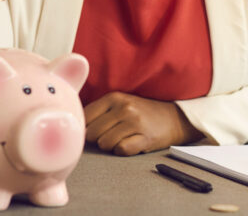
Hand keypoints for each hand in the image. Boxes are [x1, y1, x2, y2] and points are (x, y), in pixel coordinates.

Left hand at [84, 92, 202, 155]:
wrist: (173, 118)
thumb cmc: (140, 113)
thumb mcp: (120, 103)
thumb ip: (98, 111)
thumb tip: (74, 128)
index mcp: (114, 97)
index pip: (85, 117)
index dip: (85, 128)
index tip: (94, 130)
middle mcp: (124, 107)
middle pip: (92, 134)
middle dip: (98, 139)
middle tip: (111, 135)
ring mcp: (134, 122)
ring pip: (104, 144)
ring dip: (110, 146)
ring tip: (121, 139)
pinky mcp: (144, 137)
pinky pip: (121, 150)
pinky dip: (122, 150)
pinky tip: (130, 143)